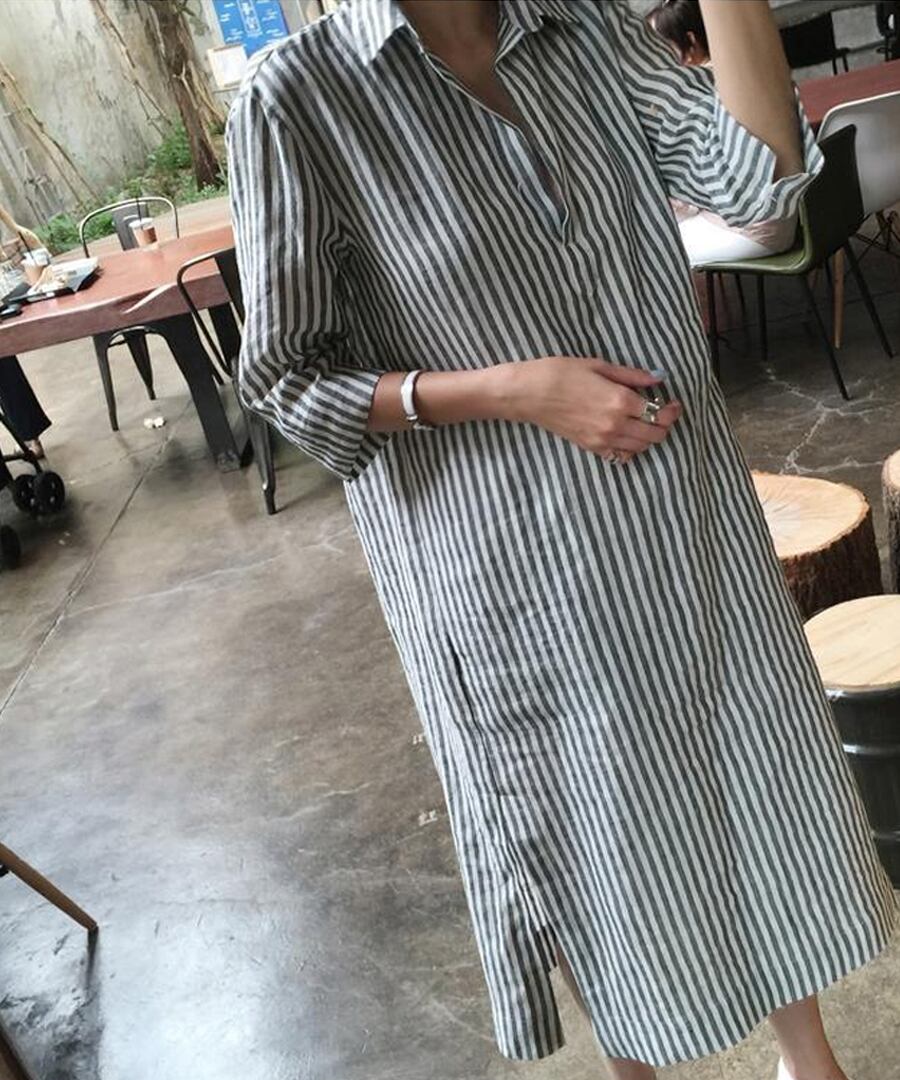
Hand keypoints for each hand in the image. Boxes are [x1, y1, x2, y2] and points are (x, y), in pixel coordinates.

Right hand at [497, 356, 681, 462]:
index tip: (674, 403)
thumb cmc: (560, 373)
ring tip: (645, 422)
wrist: (529, 394)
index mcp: (620, 400)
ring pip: (641, 447)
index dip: (672, 409)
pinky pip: (621, 456)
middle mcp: (615, 424)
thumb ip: (632, 376)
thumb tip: (658, 378)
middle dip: (665, 425)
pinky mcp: (591, 447)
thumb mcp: (599, 366)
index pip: (658, 412)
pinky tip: (627, 435)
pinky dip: (630, 449)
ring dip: (649, 437)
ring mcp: (603, 439)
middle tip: (664, 413)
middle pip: (655, 434)